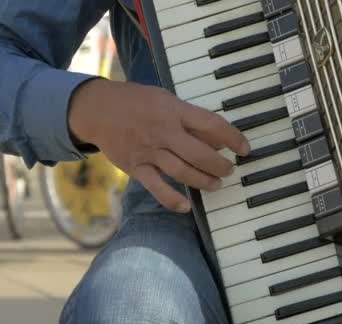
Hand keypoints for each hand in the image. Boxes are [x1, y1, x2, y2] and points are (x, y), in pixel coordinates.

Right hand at [68, 78, 249, 212]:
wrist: (97, 109)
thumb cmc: (135, 101)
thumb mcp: (165, 99)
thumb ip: (188, 117)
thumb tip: (215, 137)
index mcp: (174, 111)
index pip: (212, 125)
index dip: (233, 138)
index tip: (244, 148)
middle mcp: (163, 132)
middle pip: (200, 154)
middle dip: (220, 166)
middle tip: (229, 170)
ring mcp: (149, 151)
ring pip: (182, 172)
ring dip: (203, 181)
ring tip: (215, 184)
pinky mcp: (135, 167)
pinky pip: (156, 187)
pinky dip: (172, 199)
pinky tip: (185, 206)